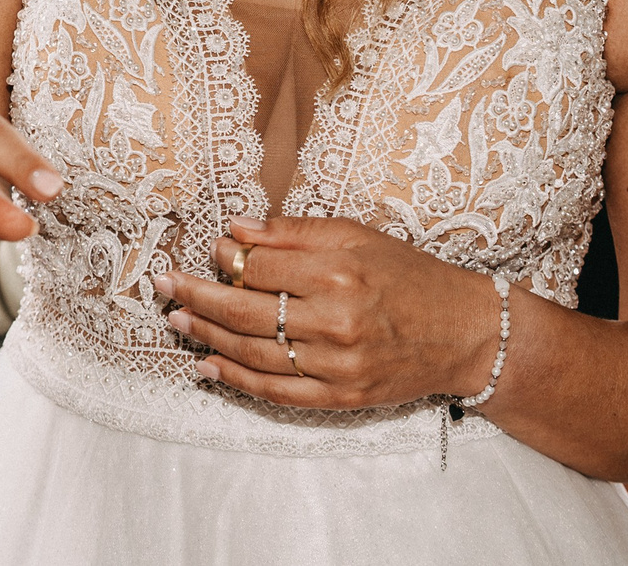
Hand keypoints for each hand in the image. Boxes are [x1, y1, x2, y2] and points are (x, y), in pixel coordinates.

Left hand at [158, 217, 497, 409]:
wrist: (463, 332)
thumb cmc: (408, 275)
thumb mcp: (357, 236)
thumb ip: (293, 231)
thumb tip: (236, 229)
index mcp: (337, 272)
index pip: (260, 267)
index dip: (226, 259)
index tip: (206, 251)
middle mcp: (335, 320)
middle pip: (246, 312)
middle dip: (197, 296)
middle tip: (163, 286)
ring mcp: (337, 364)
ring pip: (255, 354)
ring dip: (208, 337)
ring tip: (177, 320)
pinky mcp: (342, 397)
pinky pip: (277, 392)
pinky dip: (238, 381)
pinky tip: (209, 366)